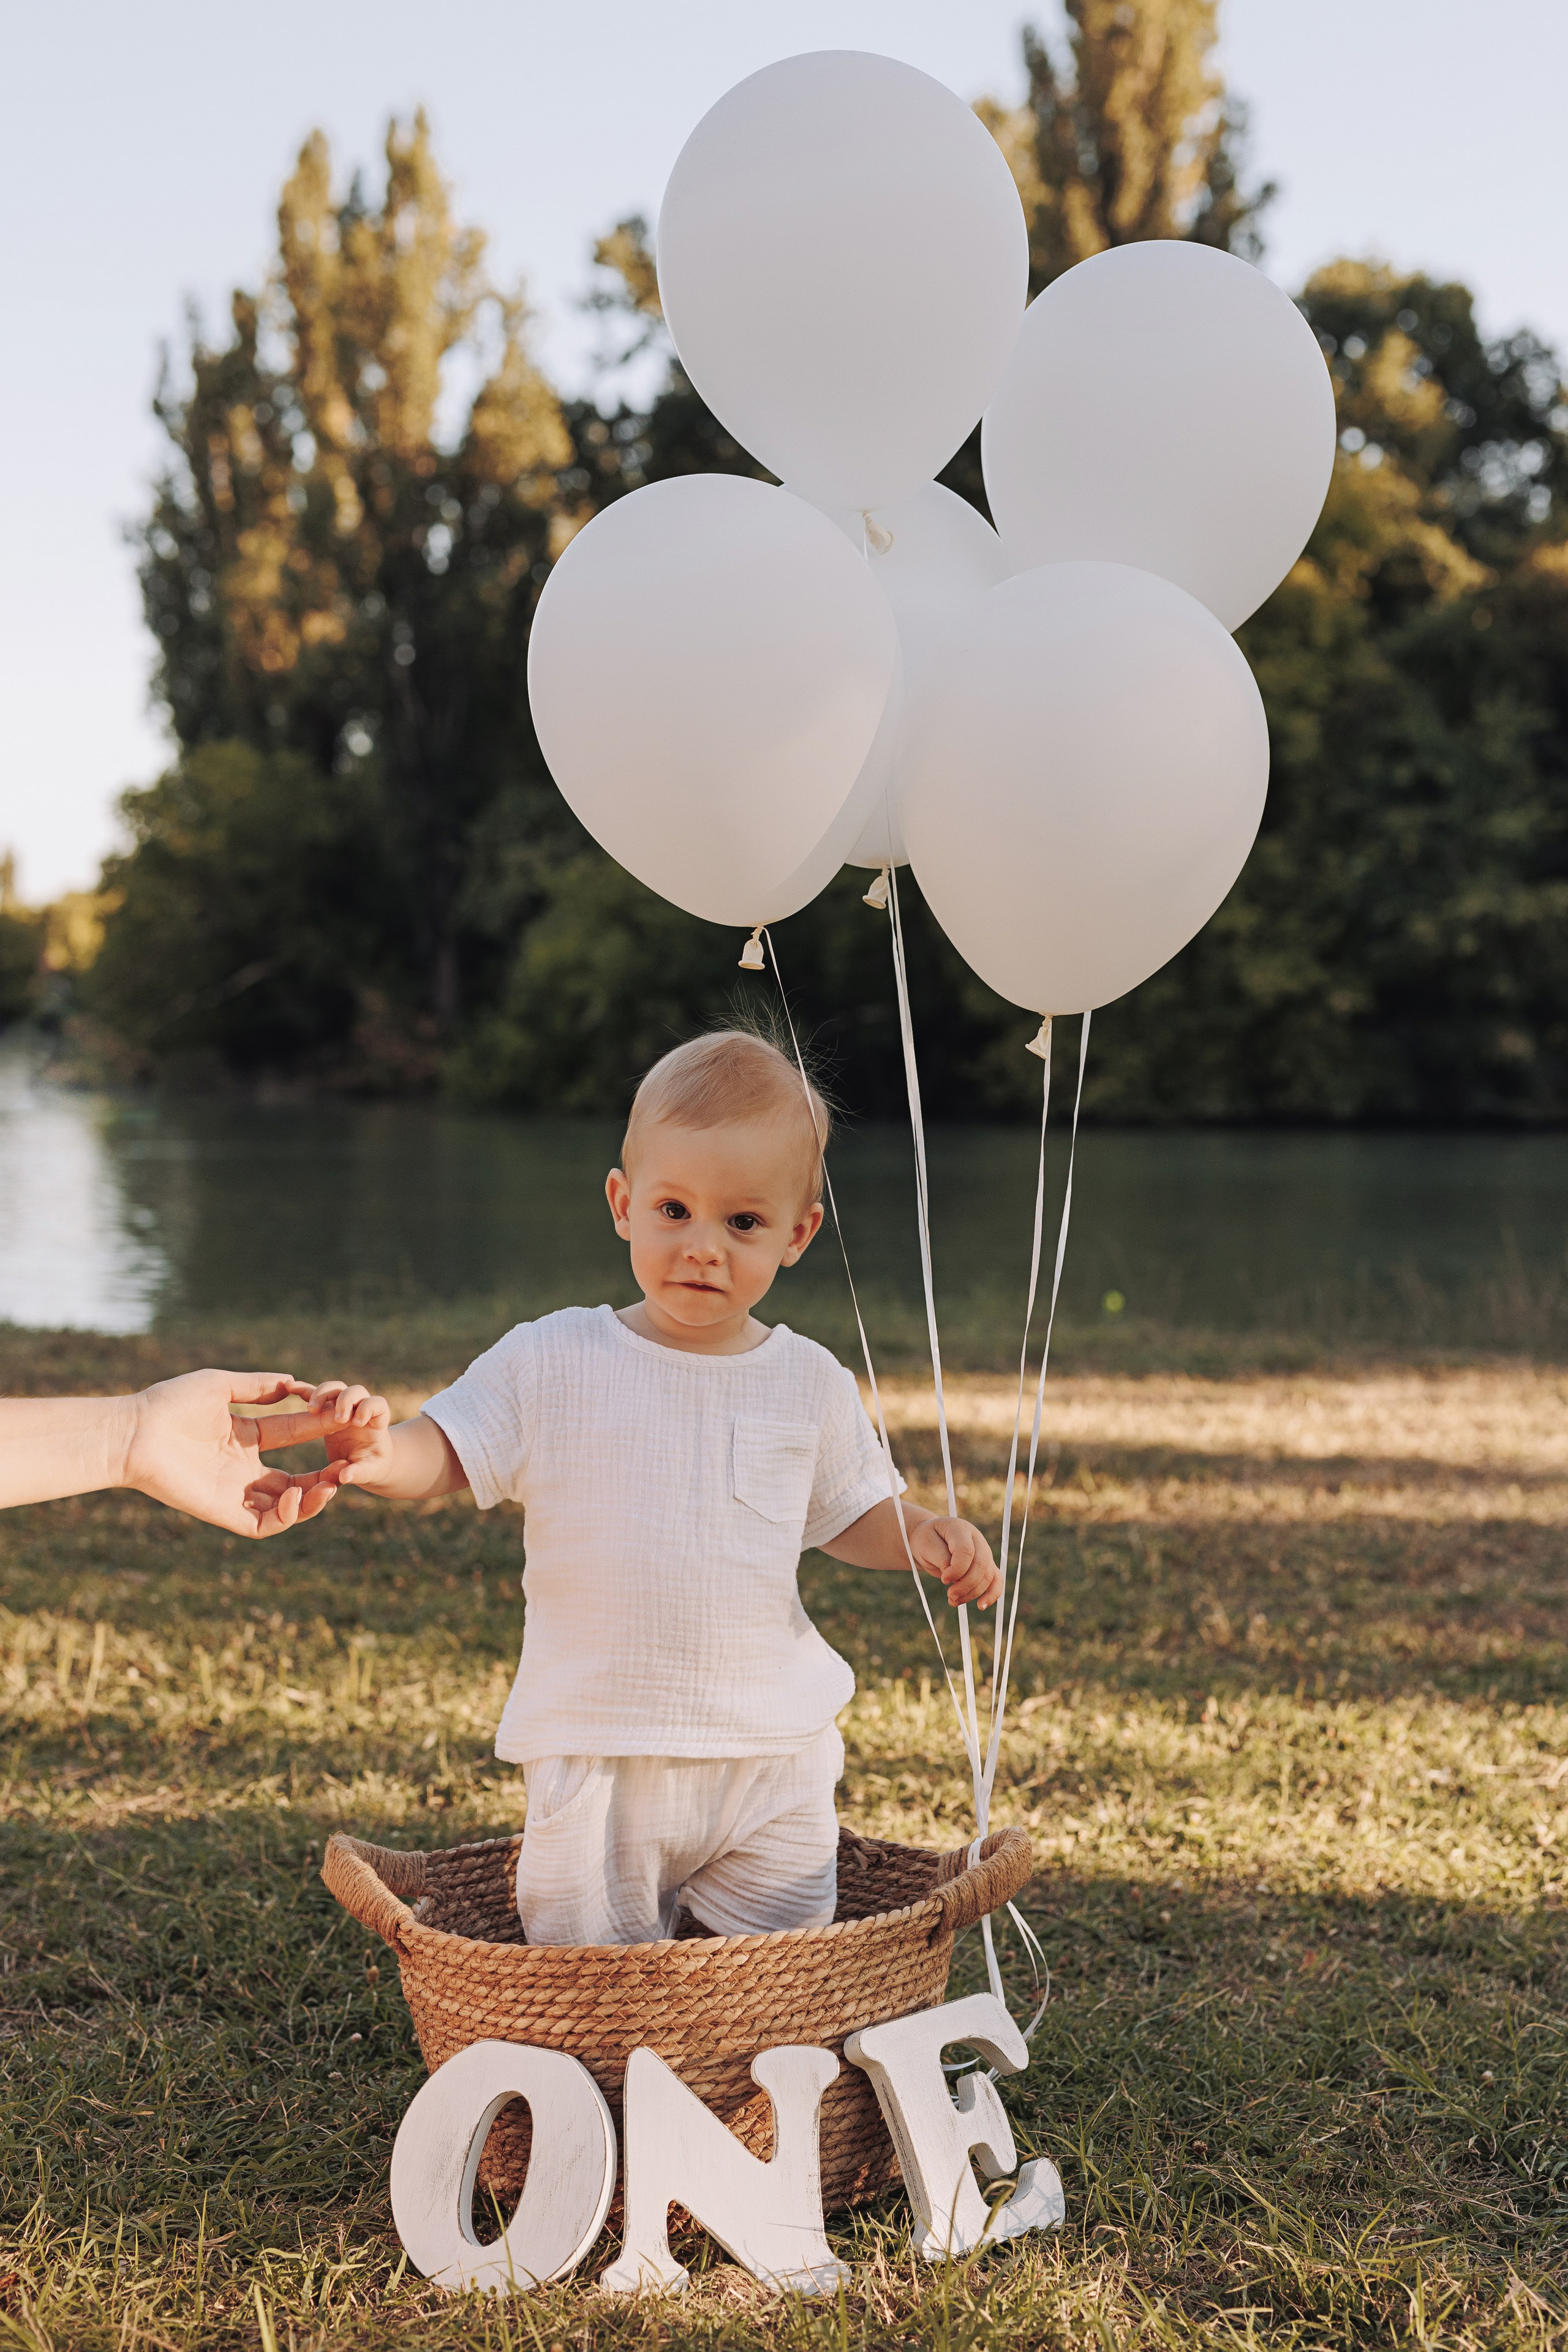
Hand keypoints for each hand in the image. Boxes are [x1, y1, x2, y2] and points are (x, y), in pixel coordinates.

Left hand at [122, 1369, 341, 1539]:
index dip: (317, 1427)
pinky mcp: (223, 1513)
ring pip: (285, 1508)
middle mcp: (241, 1469)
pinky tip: (295, 1496)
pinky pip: (264, 1526)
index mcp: (241, 1438)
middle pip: (295, 1479)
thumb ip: (256, 1386)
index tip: (342, 1416)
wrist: (134, 1432)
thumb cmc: (168, 1404)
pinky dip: (287, 1518)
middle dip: (323, 1475)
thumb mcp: (218, 1385)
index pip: (291, 1434)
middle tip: (346, 1464)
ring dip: (313, 1501)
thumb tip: (293, 1382)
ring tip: (331, 1484)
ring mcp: (234, 1493)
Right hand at [277, 1381, 395, 1499]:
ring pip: (334, 1389)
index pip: (377, 1404)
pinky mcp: (325, 1411)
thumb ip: (359, 1473)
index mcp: (376, 1422)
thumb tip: (345, 1477)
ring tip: (312, 1409)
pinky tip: (289, 1387)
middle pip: (355, 1391)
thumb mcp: (369, 1472)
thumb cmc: (371, 1466)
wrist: (364, 1462)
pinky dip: (303, 1390)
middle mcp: (360, 1409)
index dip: (369, 1408)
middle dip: (345, 1400)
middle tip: (338, 1419)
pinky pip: (314, 1395)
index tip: (356, 1422)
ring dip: (323, 1394)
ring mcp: (342, 1407)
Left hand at [909, 1514, 1001, 1609]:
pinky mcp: (986, 1565)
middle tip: (950, 1595)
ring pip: (987, 1576)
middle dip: (965, 1585)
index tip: (943, 1579)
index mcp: (960, 1529)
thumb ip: (941, 1558)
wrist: (929, 1542)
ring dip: (972, 1593)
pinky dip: (991, 1594)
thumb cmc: (927, 1541)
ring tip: (953, 1601)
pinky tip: (981, 1605)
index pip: (966, 1551)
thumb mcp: (926, 1545)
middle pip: (980, 1565)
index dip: (957, 1570)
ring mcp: (984, 1552)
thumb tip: (954, 1576)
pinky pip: (996, 1580)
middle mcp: (976, 1539)